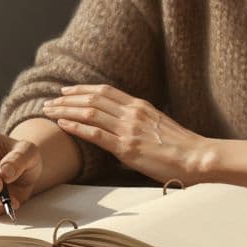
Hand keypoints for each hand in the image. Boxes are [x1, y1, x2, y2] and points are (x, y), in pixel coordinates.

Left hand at [42, 84, 211, 183]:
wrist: (196, 156)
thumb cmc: (181, 146)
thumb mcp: (158, 125)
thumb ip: (140, 122)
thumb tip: (124, 125)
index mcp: (140, 106)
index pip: (105, 91)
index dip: (82, 89)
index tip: (66, 91)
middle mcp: (132, 112)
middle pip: (93, 99)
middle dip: (68, 99)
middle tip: (50, 101)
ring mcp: (129, 129)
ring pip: (90, 113)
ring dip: (66, 110)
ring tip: (50, 112)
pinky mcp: (127, 147)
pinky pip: (95, 134)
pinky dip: (76, 127)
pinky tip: (63, 125)